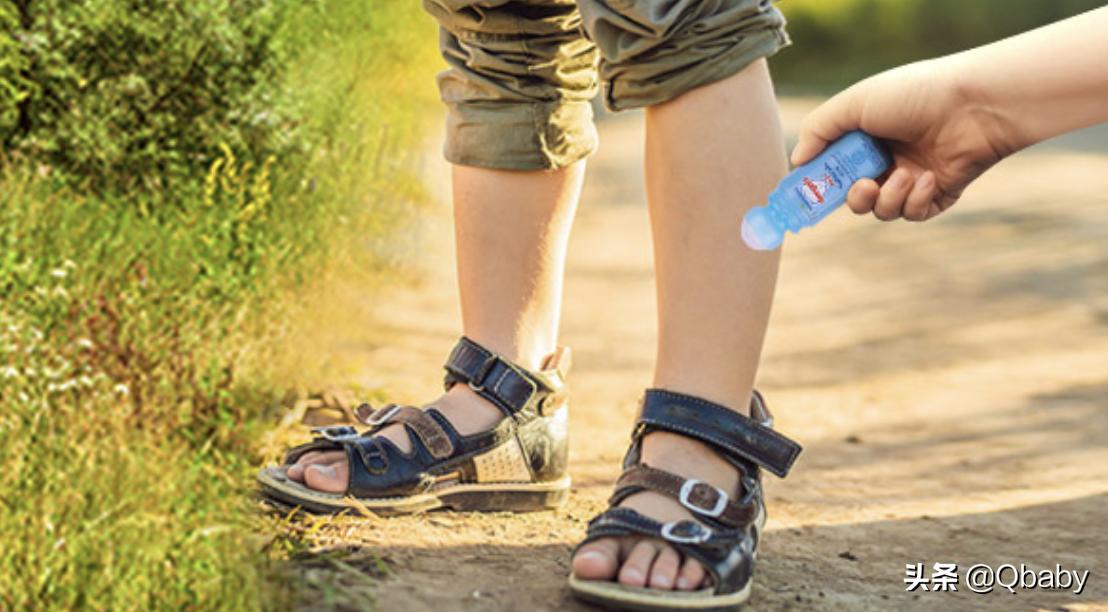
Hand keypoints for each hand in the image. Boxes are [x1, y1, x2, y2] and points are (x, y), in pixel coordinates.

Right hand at [791, 59, 1011, 221]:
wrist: (972, 105)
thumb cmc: (914, 95)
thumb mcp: (855, 103)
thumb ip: (819, 129)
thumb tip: (796, 160)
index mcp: (865, 137)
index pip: (833, 168)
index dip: (820, 183)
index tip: (807, 194)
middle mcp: (886, 159)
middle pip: (854, 196)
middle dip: (854, 197)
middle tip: (861, 186)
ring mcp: (911, 179)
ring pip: (882, 210)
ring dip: (887, 198)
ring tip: (904, 176)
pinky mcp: (937, 194)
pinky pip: (913, 214)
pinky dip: (915, 200)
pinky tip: (927, 178)